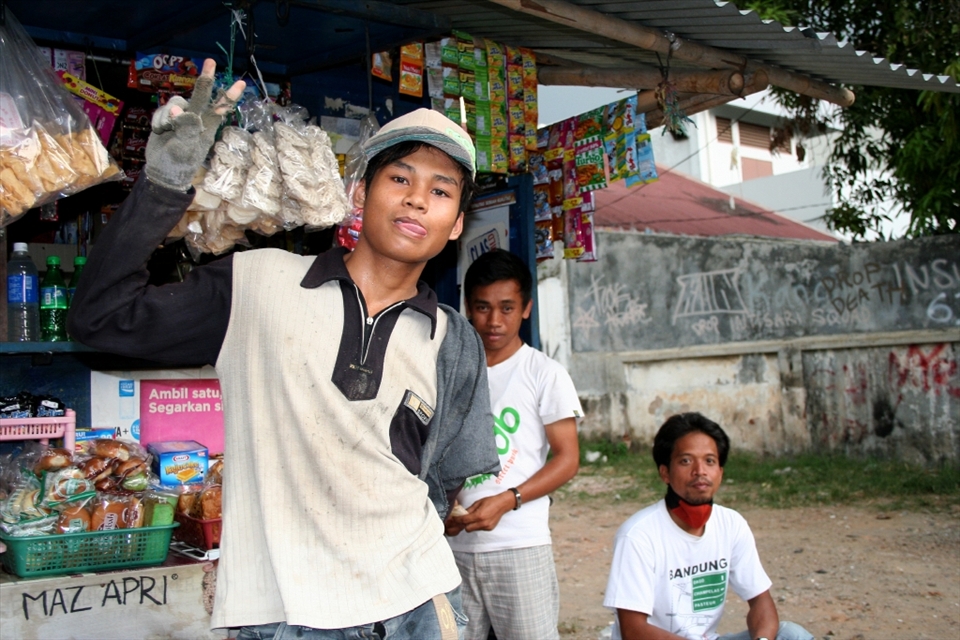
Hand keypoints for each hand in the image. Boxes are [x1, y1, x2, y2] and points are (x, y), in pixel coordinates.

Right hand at [144, 59, 245, 191]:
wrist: (162, 171)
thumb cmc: (179, 163)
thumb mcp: (184, 149)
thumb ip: (185, 129)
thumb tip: (179, 110)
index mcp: (207, 127)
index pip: (220, 108)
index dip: (229, 96)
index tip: (241, 83)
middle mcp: (197, 118)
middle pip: (202, 94)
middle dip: (206, 78)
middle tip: (211, 61)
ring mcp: (181, 116)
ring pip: (175, 103)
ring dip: (167, 118)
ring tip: (166, 132)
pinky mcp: (167, 116)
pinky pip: (162, 110)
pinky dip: (158, 121)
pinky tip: (160, 132)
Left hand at [451, 491, 516, 532]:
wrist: (502, 504)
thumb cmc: (490, 501)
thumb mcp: (477, 503)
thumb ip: (469, 510)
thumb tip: (461, 514)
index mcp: (479, 515)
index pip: (464, 520)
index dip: (457, 520)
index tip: (454, 519)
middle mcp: (482, 523)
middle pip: (467, 528)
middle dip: (464, 524)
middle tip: (464, 518)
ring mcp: (486, 527)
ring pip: (473, 529)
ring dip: (471, 525)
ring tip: (474, 518)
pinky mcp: (489, 529)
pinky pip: (479, 529)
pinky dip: (477, 525)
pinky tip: (481, 519)